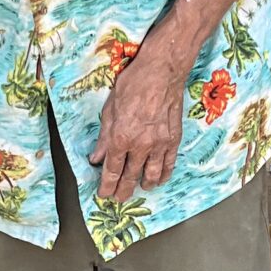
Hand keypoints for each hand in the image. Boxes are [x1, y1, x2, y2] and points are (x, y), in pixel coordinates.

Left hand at [91, 49, 186, 201]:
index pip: (112, 170)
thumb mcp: (109, 109)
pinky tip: (159, 179)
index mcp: (121, 138)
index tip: (104, 194)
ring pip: (152, 175)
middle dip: (123, 191)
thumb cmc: (133, 84)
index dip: (106, 185)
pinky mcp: (174, 139)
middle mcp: (141, 145)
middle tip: (119, 198)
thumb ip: (104, 138)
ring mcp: (160, 144)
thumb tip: (97, 158)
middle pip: (130, 177)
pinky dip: (164, 175)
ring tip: (139, 189)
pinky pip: (169, 164)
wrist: (162, 71)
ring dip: (144, 185)